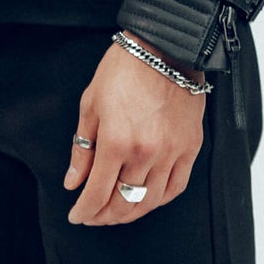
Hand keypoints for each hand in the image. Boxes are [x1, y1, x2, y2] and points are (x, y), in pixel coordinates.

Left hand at [63, 33, 205, 225]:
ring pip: (149, 201)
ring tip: (116, 213)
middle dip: (104, 216)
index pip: (97, 193)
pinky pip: (176, 187)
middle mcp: (144, 153)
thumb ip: (82, 148)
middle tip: (93, 216)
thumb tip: (73, 182)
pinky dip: (159, 200)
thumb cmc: (123, 70)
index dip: (84, 210)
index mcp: (115, 142)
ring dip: (130, 213)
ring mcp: (171, 152)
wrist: (164, 47)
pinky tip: (146, 199)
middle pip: (123, 203)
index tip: (77, 215)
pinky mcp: (190, 148)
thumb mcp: (91, 104)